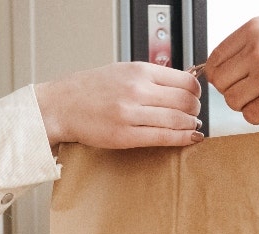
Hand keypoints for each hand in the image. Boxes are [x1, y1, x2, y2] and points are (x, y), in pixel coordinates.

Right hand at [35, 62, 203, 148]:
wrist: (61, 105)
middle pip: (186, 101)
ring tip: (192, 126)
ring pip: (178, 120)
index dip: (197, 91)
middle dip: (195, 110)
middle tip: (195, 114)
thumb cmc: (90, 89)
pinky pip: (164, 137)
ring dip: (191, 125)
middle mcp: (137, 90)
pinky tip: (190, 138)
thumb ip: (150, 77)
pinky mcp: (126, 136)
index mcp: (139, 70)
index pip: (184, 80)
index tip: (196, 97)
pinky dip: (182, 139)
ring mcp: (131, 114)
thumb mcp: (122, 70)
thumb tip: (181, 84)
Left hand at [205, 17, 258, 125]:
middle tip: (252, 90)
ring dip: (246, 104)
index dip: (221, 75)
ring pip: (232, 101)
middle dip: (233, 90)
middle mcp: (258, 49)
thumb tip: (218, 70)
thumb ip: (245, 47)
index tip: (232, 80)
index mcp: (254, 29)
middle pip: (220, 82)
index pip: (215, 59)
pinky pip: (249, 116)